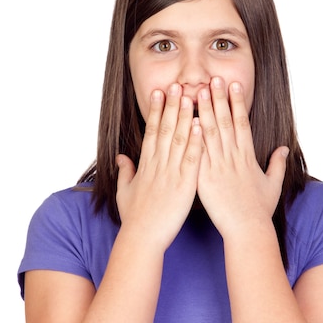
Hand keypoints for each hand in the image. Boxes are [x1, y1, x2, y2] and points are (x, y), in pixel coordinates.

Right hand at [116, 83, 202, 248]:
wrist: (142, 238)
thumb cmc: (134, 218)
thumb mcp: (125, 192)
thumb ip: (125, 172)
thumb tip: (121, 157)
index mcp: (146, 165)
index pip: (152, 131)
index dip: (156, 111)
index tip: (159, 92)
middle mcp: (158, 165)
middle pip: (165, 129)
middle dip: (171, 105)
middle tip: (176, 84)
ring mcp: (171, 174)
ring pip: (179, 140)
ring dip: (185, 116)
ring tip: (190, 95)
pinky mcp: (184, 185)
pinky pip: (191, 160)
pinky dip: (196, 142)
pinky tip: (201, 126)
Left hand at [196, 77, 287, 236]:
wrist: (247, 230)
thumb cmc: (260, 210)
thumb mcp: (273, 185)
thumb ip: (278, 164)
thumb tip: (284, 148)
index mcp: (248, 157)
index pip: (242, 123)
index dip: (237, 102)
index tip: (233, 85)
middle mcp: (233, 158)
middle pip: (225, 122)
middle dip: (218, 98)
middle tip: (212, 78)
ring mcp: (218, 167)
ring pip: (210, 133)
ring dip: (204, 111)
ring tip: (198, 91)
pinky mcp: (205, 179)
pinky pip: (198, 154)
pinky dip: (193, 137)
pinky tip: (188, 121)